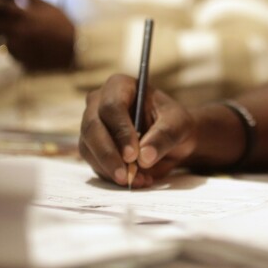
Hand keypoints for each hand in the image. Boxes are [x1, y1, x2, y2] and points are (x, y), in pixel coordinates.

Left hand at [0, 0, 75, 70]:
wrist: (73, 49)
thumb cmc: (62, 24)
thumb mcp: (48, 6)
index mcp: (25, 16)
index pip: (0, 5)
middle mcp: (18, 31)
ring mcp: (18, 47)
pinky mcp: (20, 59)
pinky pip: (7, 52)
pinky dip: (4, 46)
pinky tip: (1, 42)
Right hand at [79, 75, 197, 187]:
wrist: (171, 138)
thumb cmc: (174, 123)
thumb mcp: (178, 125)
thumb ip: (163, 136)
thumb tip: (144, 157)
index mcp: (120, 86)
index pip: (111, 107)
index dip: (120, 131)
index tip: (132, 154)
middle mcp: (99, 102)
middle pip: (93, 127)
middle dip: (109, 154)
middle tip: (126, 176)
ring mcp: (91, 125)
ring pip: (89, 148)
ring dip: (111, 169)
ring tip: (139, 181)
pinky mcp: (91, 147)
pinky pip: (94, 164)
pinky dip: (113, 176)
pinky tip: (136, 181)